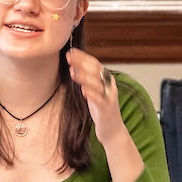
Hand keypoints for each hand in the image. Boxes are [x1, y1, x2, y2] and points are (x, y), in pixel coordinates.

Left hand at [65, 47, 143, 181]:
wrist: (112, 130)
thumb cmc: (101, 110)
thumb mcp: (94, 91)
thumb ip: (87, 80)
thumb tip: (74, 66)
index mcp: (106, 80)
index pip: (95, 64)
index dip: (83, 57)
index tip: (71, 51)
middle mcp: (109, 86)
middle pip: (96, 71)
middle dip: (82, 63)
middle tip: (69, 57)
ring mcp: (109, 98)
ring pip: (97, 84)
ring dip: (84, 77)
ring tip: (73, 72)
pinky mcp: (107, 109)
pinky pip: (99, 100)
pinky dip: (92, 94)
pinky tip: (83, 90)